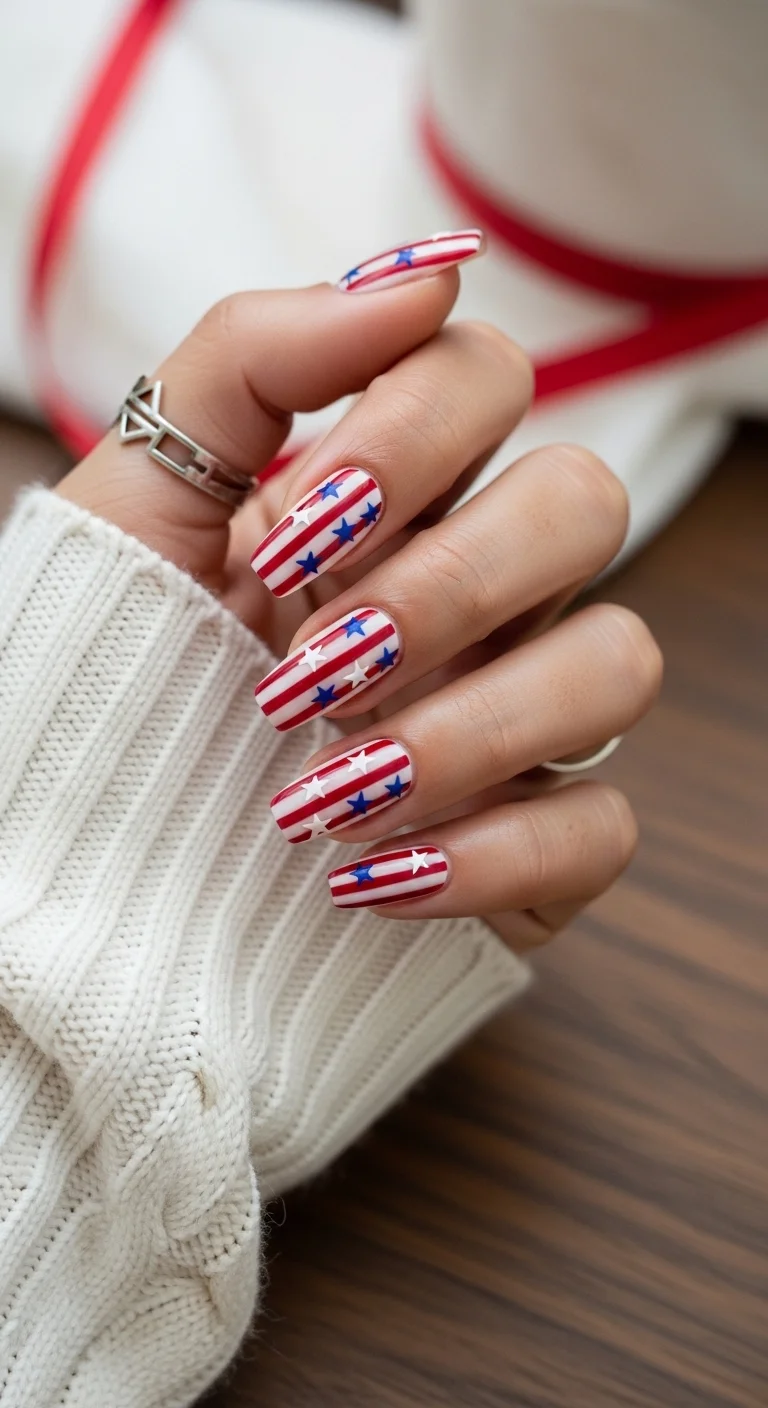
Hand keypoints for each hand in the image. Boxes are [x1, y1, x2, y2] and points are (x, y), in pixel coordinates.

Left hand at [58, 249, 661, 949]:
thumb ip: (257, 354)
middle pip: (584, 501)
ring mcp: (518, 710)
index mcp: (396, 490)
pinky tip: (367, 877)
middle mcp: (479, 587)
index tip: (282, 539)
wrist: (93, 842)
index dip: (403, 441)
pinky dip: (488, 858)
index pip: (487, 377)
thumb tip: (425, 274)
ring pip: (620, 663)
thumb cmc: (121, 659)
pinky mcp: (533, 840)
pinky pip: (599, 829)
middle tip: (312, 664)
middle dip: (442, 583)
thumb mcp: (144, 489)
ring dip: (467, 729)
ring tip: (324, 793)